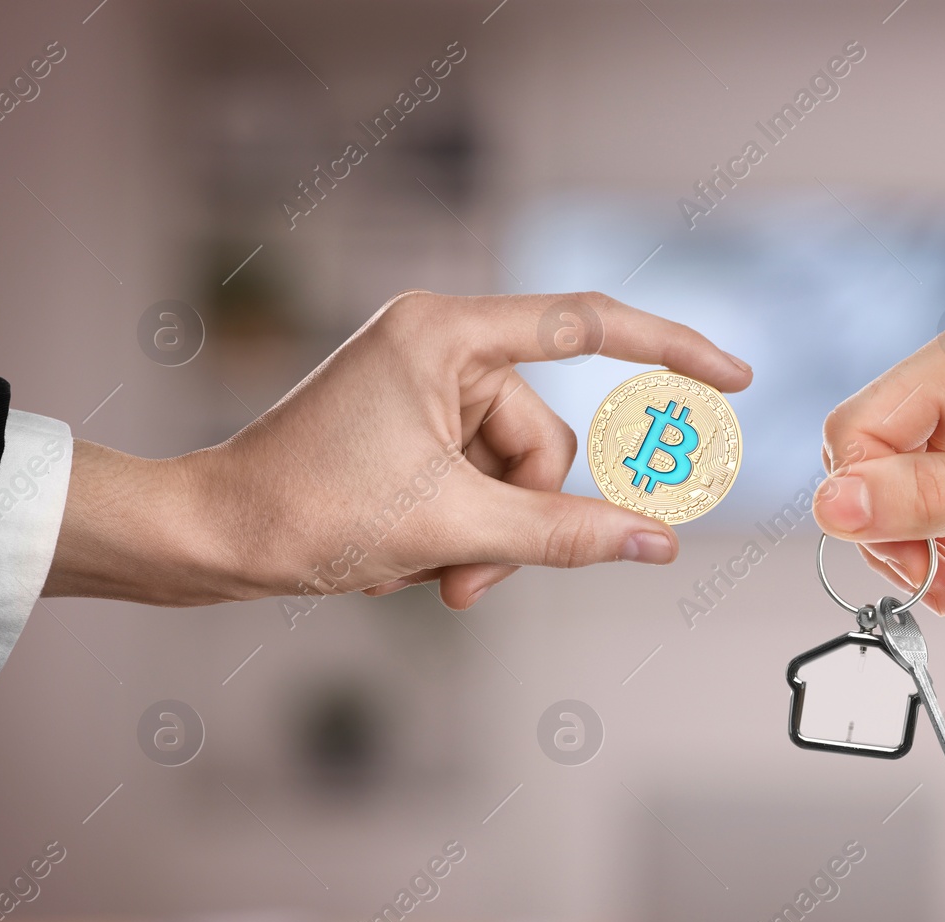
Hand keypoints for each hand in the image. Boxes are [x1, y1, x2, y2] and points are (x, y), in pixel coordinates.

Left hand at [43, 291, 751, 608]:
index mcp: (446, 333)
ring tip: (430, 573)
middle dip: (520, 517)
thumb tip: (662, 543)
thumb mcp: (454, 525)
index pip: (588, 324)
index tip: (732, 378)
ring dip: (489, 537)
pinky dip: (463, 532)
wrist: (211, 538)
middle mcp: (441, 346)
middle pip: (546, 439)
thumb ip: (570, 533)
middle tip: (466, 572)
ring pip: (517, 474)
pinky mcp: (414, 428)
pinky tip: (411, 560)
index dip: (671, 348)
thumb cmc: (310, 511)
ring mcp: (426, 389)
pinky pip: (483, 483)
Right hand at [812, 318, 944, 620]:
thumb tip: (832, 505)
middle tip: (935, 591)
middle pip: (870, 450)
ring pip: (896, 468)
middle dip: (890, 530)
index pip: (858, 430)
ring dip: (914, 537)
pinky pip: (932, 471)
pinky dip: (940, 525)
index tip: (907, 573)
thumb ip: (931, 498)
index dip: (864, 509)